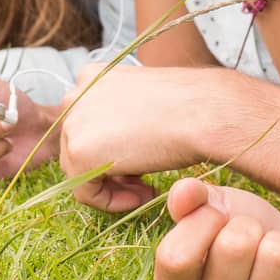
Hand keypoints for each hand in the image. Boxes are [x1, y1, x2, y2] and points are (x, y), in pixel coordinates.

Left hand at [59, 63, 235, 212]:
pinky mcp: (80, 152)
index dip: (113, 150)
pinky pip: (86, 192)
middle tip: (143, 184)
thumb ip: (121, 118)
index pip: (88, 124)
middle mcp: (76, 94)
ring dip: (113, 187)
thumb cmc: (188, 107)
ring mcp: (74, 122)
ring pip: (80, 171)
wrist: (205, 112)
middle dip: (110, 170)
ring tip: (146, 192)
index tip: (138, 166)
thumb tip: (114, 146)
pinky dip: (112, 202)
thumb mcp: (144, 103)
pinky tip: (143, 196)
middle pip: (79, 146)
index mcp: (92, 77)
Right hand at [154, 179, 279, 279]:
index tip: (216, 215)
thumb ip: (189, 197)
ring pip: (277, 255)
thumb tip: (184, 195)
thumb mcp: (212, 206)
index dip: (201, 222)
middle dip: (250, 226)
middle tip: (252, 240)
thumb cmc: (242, 229)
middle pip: (234, 247)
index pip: (175, 258)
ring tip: (275, 255)